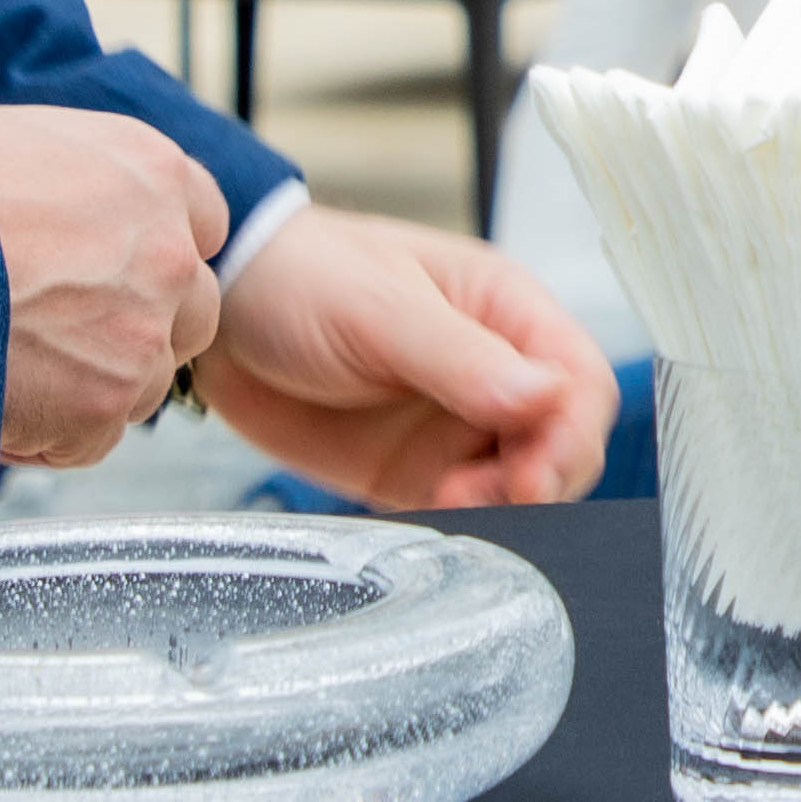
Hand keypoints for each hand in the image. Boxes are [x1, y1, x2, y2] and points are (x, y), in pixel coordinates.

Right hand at [0, 105, 230, 464]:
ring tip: (3, 360)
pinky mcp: (102, 407)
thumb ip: (83, 181)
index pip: (201, 224)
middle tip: (58, 329)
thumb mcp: (25, 142)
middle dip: (137, 327)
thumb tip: (76, 210)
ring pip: (141, 382)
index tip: (112, 269)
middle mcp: (168, 253)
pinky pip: (88, 439)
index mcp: (154, 172)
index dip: (153, 254)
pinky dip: (44, 432)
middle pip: (189, 312)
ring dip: (88, 385)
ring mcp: (143, 336)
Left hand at [202, 214, 612, 507]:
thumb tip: (548, 396)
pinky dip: (464, 524)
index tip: (536, 465)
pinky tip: (436, 515)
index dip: (573, 429)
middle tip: (500, 493)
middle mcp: (496, 374)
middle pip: (565, 442)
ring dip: (505, 505)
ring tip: (451, 499)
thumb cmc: (304, 277)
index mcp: (506, 312)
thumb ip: (461, 356)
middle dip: (545, 475)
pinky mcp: (416, 473)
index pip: (580, 379)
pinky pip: (466, 512)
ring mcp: (458, 428)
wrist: (220, 316)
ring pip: (523, 484)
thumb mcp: (380, 307)